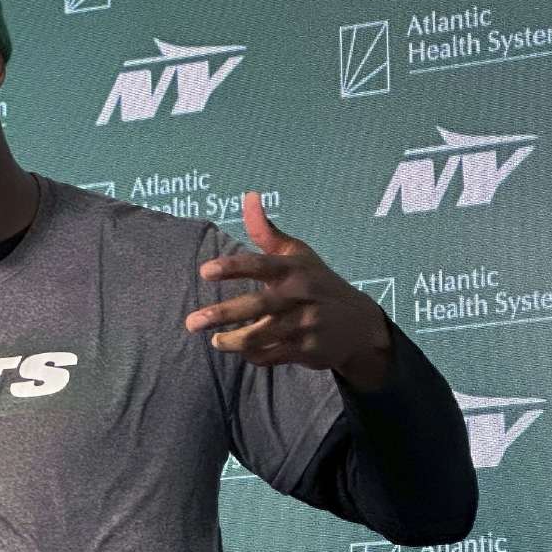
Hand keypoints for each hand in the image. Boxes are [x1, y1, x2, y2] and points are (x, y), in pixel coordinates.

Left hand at [185, 192, 391, 387]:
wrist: (360, 325)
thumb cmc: (318, 283)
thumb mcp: (298, 255)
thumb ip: (267, 232)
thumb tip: (249, 196)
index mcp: (294, 269)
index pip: (261, 265)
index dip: (233, 267)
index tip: (205, 271)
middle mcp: (300, 296)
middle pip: (256, 305)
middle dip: (222, 315)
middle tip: (192, 322)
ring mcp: (305, 325)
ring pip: (262, 336)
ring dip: (234, 341)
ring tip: (215, 341)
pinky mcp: (308, 350)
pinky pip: (273, 356)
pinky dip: (254, 356)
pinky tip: (242, 351)